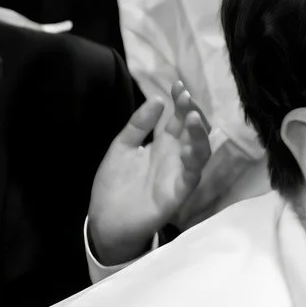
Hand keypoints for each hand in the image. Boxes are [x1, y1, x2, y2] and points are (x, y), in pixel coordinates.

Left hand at [87, 82, 211, 262]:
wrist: (106, 220)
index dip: (180, 102)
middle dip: (192, 112)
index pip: (177, 118)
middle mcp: (175, 156)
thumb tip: (158, 99)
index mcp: (162, 144)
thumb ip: (138, 125)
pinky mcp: (178, 192)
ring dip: (199, 134)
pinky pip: (192, 175)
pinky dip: (194, 160)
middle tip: (186, 97)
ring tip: (192, 117)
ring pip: (199, 150)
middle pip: (192, 130)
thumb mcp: (121, 148)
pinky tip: (189, 148)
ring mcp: (179, 173)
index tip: (177, 85)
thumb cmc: (114, 184)